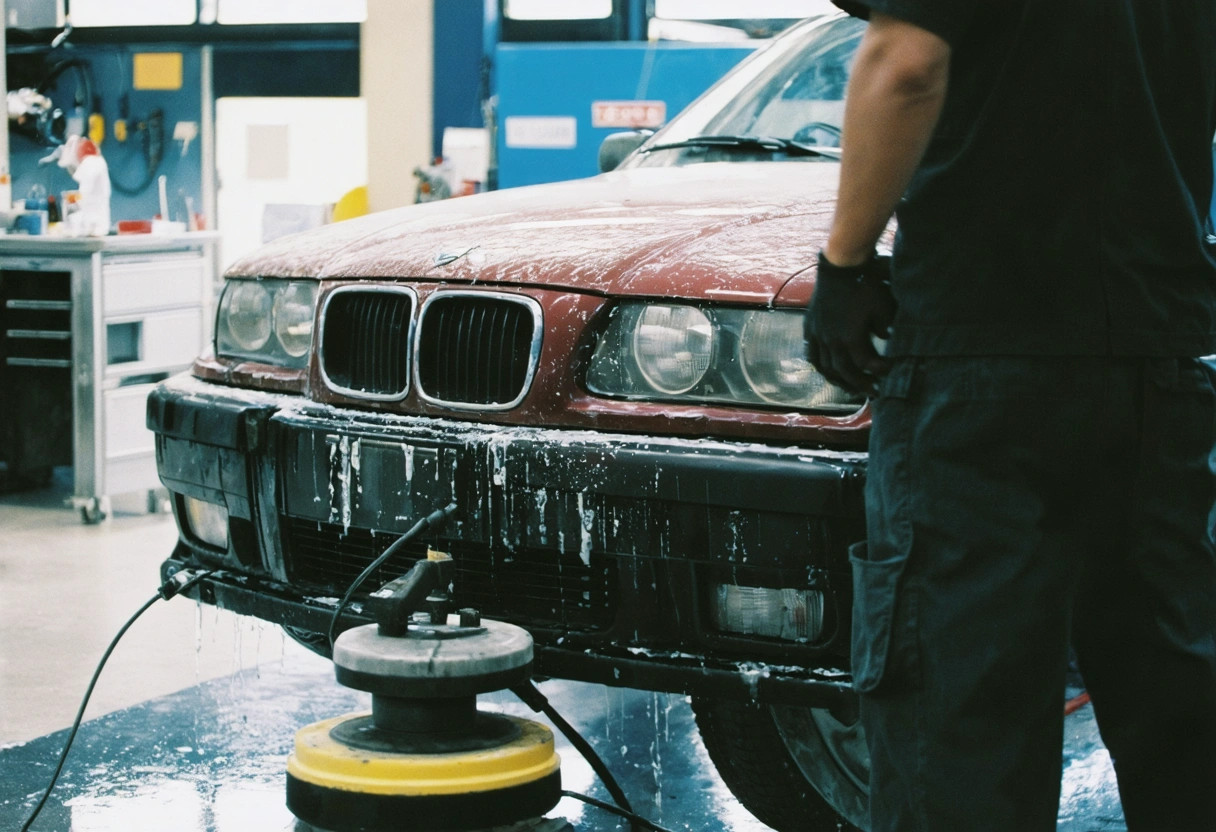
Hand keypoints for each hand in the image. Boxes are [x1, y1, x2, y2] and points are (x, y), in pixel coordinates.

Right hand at [804, 253, 895, 396]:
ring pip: (824, 367)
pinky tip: (826, 368)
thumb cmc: (863, 285)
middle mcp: (831, 341)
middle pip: (843, 372)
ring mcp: (818, 335)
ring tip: (850, 386)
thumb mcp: (883, 306)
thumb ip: (885, 326)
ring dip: (838, 380)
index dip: (878, 370)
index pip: (864, 364)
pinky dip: (819, 365)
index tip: (889, 369)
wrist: (840, 267)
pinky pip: (811, 353)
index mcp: (849, 338)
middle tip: (874, 393)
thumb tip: (886, 338)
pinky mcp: (811, 327)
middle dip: (859, 385)